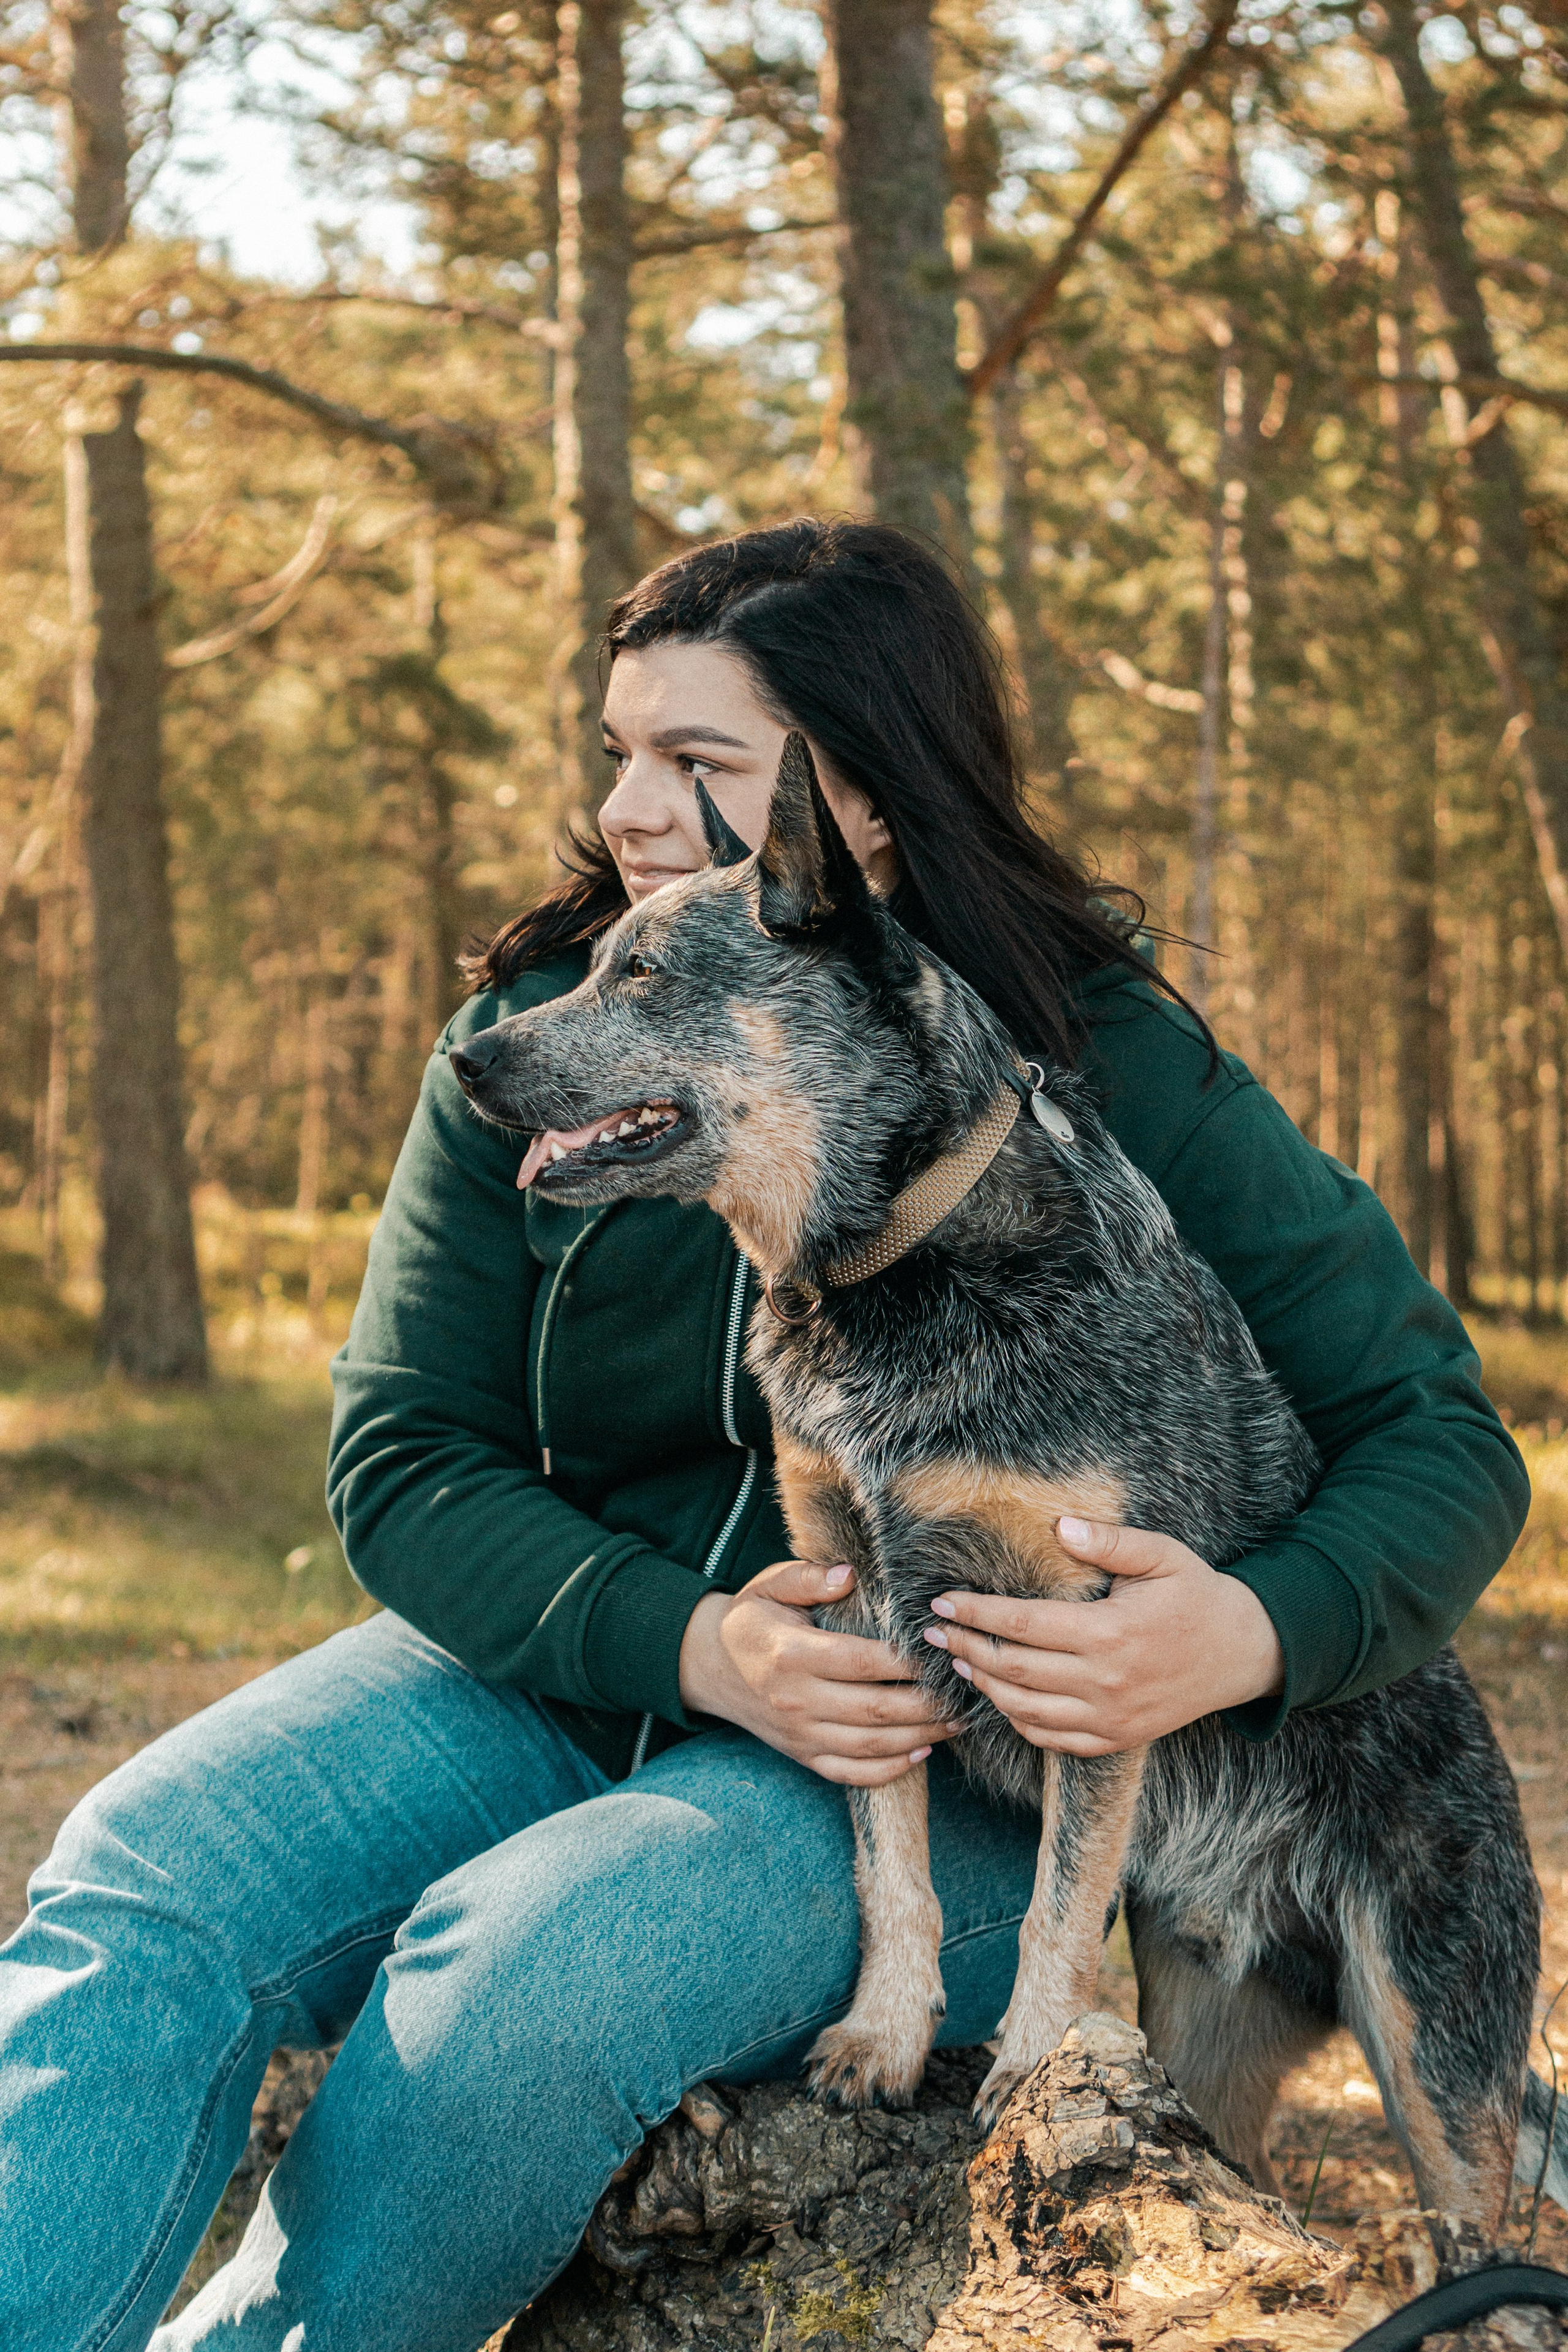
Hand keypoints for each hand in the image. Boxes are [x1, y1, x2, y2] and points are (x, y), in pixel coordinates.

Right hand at [678, 1560, 959, 1785]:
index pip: (862, 1662)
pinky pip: (851, 1772)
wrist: (709, 1665)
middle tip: (966, 1692)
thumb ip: (809, 1577)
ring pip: (870, 1745)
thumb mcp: (770, 1584)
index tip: (941, 1650)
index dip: (906, 1661)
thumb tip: (849, 1574)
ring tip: (958, 1722)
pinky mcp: (803, 1755)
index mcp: (792, 1655)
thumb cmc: (751, 1619)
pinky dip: (889, 1769)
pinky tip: (921, 1751)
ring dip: (921, 1736)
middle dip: (928, 1704)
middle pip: (875, 1709)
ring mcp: (800, 1734)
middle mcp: (797, 1701)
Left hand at [921, 1518, 1284, 1755]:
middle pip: (1012, 1669)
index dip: (975, 1614)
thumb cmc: (1197, 1595)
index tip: (941, 1601)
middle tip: (932, 1631)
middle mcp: (1104, 1682)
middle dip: (964, 1647)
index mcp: (1109, 1633)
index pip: (1021, 1625)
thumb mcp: (1161, 1556)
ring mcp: (1109, 1717)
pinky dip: (1016, 1720)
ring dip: (983, 1685)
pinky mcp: (1116, 1738)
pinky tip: (999, 1696)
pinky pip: (1051, 1738)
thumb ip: (1108, 1542)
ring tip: (957, 1659)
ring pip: (1023, 1709)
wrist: (1243, 1653)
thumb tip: (1058, 1526)